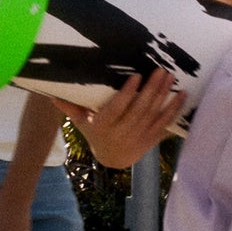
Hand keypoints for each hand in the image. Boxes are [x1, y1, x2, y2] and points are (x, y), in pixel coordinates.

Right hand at [61, 70, 182, 169]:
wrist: (112, 159)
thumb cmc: (95, 133)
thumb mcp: (80, 122)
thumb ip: (69, 107)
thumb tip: (49, 93)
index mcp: (103, 126)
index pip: (116, 109)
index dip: (127, 94)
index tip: (136, 76)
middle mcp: (122, 133)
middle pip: (139, 110)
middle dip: (151, 90)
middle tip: (160, 71)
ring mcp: (138, 137)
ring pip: (153, 115)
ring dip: (164, 96)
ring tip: (171, 78)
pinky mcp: (151, 140)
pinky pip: (165, 124)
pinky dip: (174, 110)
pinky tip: (182, 95)